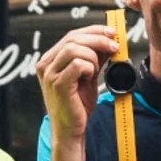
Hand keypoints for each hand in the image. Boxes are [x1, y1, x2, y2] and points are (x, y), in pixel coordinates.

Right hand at [37, 27, 117, 145]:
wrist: (70, 130)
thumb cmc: (77, 104)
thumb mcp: (88, 76)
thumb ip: (94, 58)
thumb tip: (108, 41)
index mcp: (50, 59)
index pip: (71, 35)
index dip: (93, 31)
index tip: (111, 32)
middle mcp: (45, 64)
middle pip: (73, 38)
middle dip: (98, 39)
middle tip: (114, 47)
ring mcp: (49, 74)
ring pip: (75, 49)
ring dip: (93, 57)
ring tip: (96, 71)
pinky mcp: (58, 84)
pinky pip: (78, 64)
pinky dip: (89, 68)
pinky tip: (90, 77)